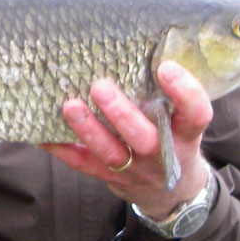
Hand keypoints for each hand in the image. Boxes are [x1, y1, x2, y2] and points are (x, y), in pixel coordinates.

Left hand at [44, 61, 213, 218]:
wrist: (171, 193)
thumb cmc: (173, 140)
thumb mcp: (183, 122)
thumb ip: (168, 96)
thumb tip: (142, 47)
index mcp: (185, 135)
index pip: (195, 115)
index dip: (185, 93)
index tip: (166, 68)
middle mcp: (162, 155)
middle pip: (144, 138)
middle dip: (121, 114)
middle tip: (101, 87)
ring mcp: (134, 169)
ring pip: (110, 152)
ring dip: (88, 129)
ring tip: (70, 105)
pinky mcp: (110, 177)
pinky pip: (84, 165)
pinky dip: (62, 149)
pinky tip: (44, 134)